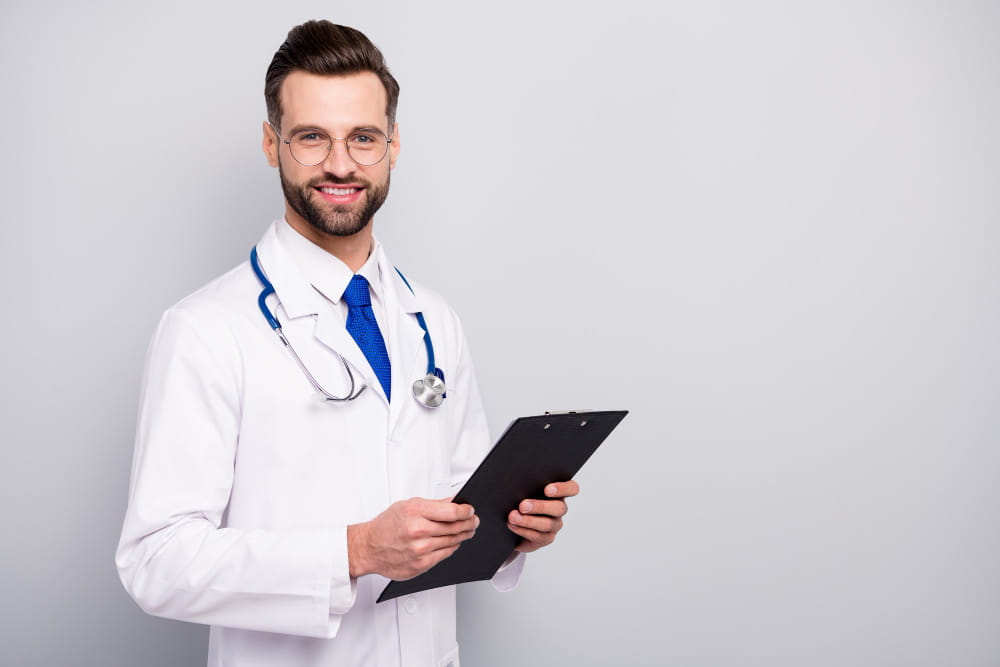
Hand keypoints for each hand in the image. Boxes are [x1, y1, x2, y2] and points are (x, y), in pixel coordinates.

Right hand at [348, 498, 478, 579]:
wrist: (368, 547)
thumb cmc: (386, 525)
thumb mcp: (407, 505)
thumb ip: (433, 504)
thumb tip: (455, 501)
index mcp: (415, 512)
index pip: (452, 512)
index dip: (466, 511)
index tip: (470, 510)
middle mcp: (418, 531)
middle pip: (455, 527)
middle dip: (469, 523)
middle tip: (474, 520)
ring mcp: (420, 549)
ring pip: (452, 541)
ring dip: (464, 535)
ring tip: (467, 530)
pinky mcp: (421, 564)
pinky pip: (445, 554)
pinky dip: (452, 547)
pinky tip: (454, 542)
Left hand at [508, 480, 579, 552]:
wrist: (512, 518)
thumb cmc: (520, 496)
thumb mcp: (524, 487)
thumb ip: (526, 483)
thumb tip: (517, 482)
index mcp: (558, 491)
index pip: (571, 488)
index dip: (563, 489)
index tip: (547, 490)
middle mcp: (559, 508)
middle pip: (559, 508)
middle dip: (540, 507)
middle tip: (523, 506)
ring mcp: (554, 524)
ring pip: (547, 524)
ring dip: (528, 521)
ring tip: (513, 517)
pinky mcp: (546, 538)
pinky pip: (538, 536)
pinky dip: (523, 530)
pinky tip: (512, 525)